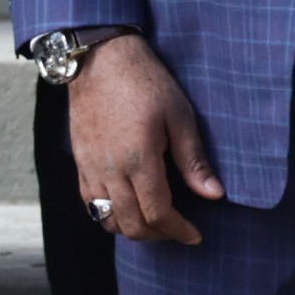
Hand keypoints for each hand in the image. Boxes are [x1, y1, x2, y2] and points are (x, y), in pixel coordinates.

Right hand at [64, 33, 220, 251]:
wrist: (100, 60)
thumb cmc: (144, 83)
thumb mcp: (179, 116)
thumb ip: (193, 160)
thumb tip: (214, 194)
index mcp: (138, 159)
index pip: (157, 213)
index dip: (178, 230)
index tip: (195, 235)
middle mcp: (109, 170)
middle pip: (131, 223)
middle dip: (159, 234)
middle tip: (179, 230)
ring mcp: (90, 168)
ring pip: (106, 218)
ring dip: (132, 228)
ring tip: (154, 221)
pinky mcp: (79, 162)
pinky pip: (89, 203)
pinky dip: (108, 214)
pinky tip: (126, 206)